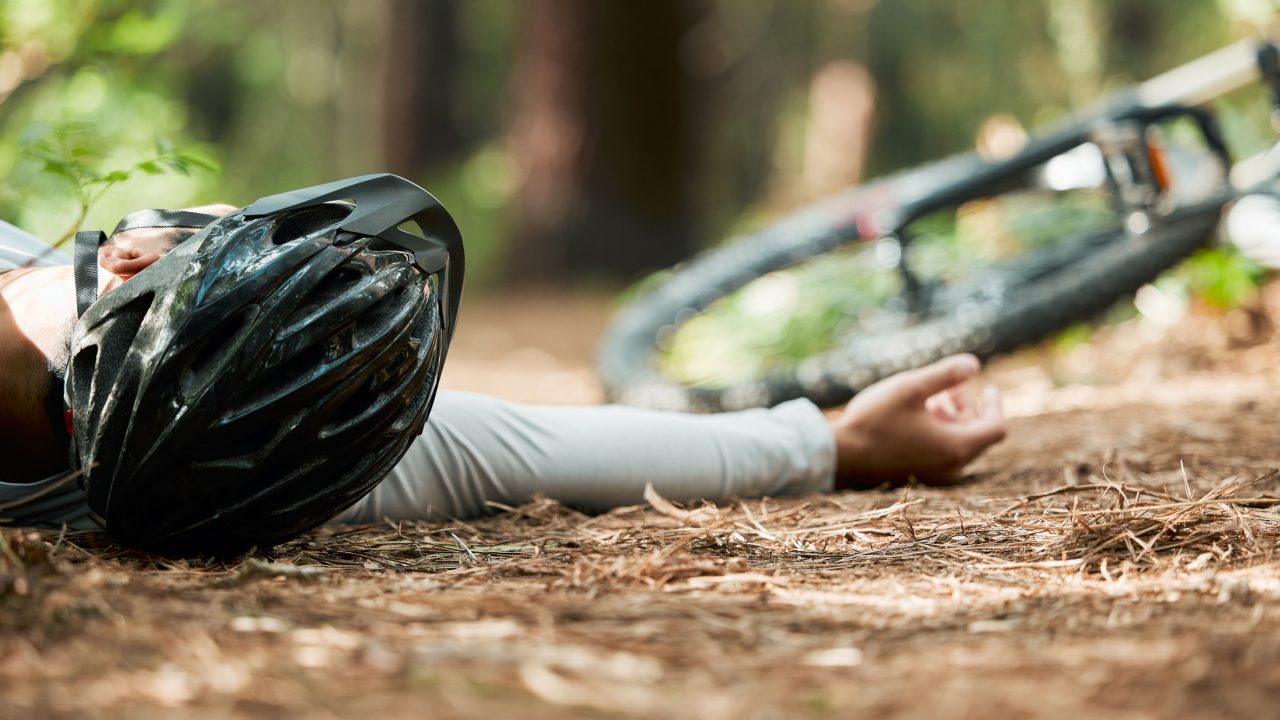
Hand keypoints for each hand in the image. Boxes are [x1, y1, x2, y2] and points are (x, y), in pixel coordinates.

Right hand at [829, 354, 1005, 488]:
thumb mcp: (911, 387)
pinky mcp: (918, 478)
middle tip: (949, 388)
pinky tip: (917, 419)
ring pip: (959, 446)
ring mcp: (935, 477)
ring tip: (932, 401)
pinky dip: (941, 435)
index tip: (988, 387)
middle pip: (977, 435)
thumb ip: (945, 374)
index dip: (995, 404)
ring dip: (954, 421)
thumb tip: (973, 364)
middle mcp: (951, 468)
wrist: (840, 456)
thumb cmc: (875, 420)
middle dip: (969, 408)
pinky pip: (943, 455)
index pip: (995, 427)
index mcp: (956, 447)